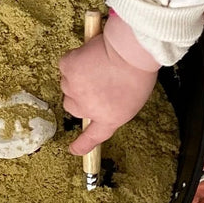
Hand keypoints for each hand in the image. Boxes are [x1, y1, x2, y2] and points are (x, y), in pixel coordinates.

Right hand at [58, 13, 158, 155]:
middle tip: (95, 82)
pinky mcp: (67, 68)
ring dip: (77, 77)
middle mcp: (87, 108)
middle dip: (79, 96)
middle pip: (72, 106)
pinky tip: (88, 56)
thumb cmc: (138, 73)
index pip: (92, 137)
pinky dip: (74, 61)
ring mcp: (74, 88)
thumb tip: (99, 99)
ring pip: (67, 84)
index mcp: (108, 119)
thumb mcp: (132, 100)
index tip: (74, 150)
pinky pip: (66, 66)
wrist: (128, 52)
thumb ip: (112, 106)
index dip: (82, 145)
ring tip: (97, 66)